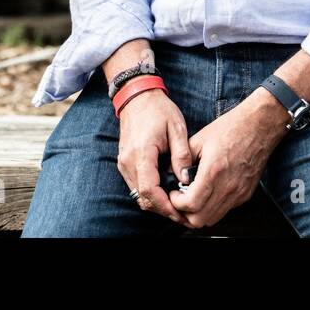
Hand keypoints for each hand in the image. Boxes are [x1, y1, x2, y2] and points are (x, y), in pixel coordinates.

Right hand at [115, 86, 194, 224]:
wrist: (137, 96)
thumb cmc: (158, 110)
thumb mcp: (177, 128)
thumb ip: (181, 155)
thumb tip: (185, 179)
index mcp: (142, 153)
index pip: (149, 190)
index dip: (165, 205)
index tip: (179, 212)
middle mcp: (128, 161)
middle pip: (142, 197)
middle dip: (162, 208)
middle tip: (182, 213)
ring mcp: (124, 163)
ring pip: (138, 194)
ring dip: (156, 202)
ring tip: (176, 204)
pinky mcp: (124, 162)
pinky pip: (135, 185)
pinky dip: (149, 193)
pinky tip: (165, 191)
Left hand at [168, 91, 288, 229]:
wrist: (259, 126)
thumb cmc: (232, 128)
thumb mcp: (200, 139)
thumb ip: (182, 159)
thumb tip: (170, 172)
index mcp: (214, 171)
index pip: (191, 204)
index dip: (176, 203)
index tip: (173, 195)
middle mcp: (228, 186)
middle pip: (200, 219)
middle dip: (185, 213)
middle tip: (180, 199)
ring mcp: (238, 193)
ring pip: (213, 219)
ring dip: (198, 213)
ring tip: (192, 198)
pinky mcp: (245, 194)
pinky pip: (225, 210)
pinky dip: (212, 208)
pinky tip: (208, 194)